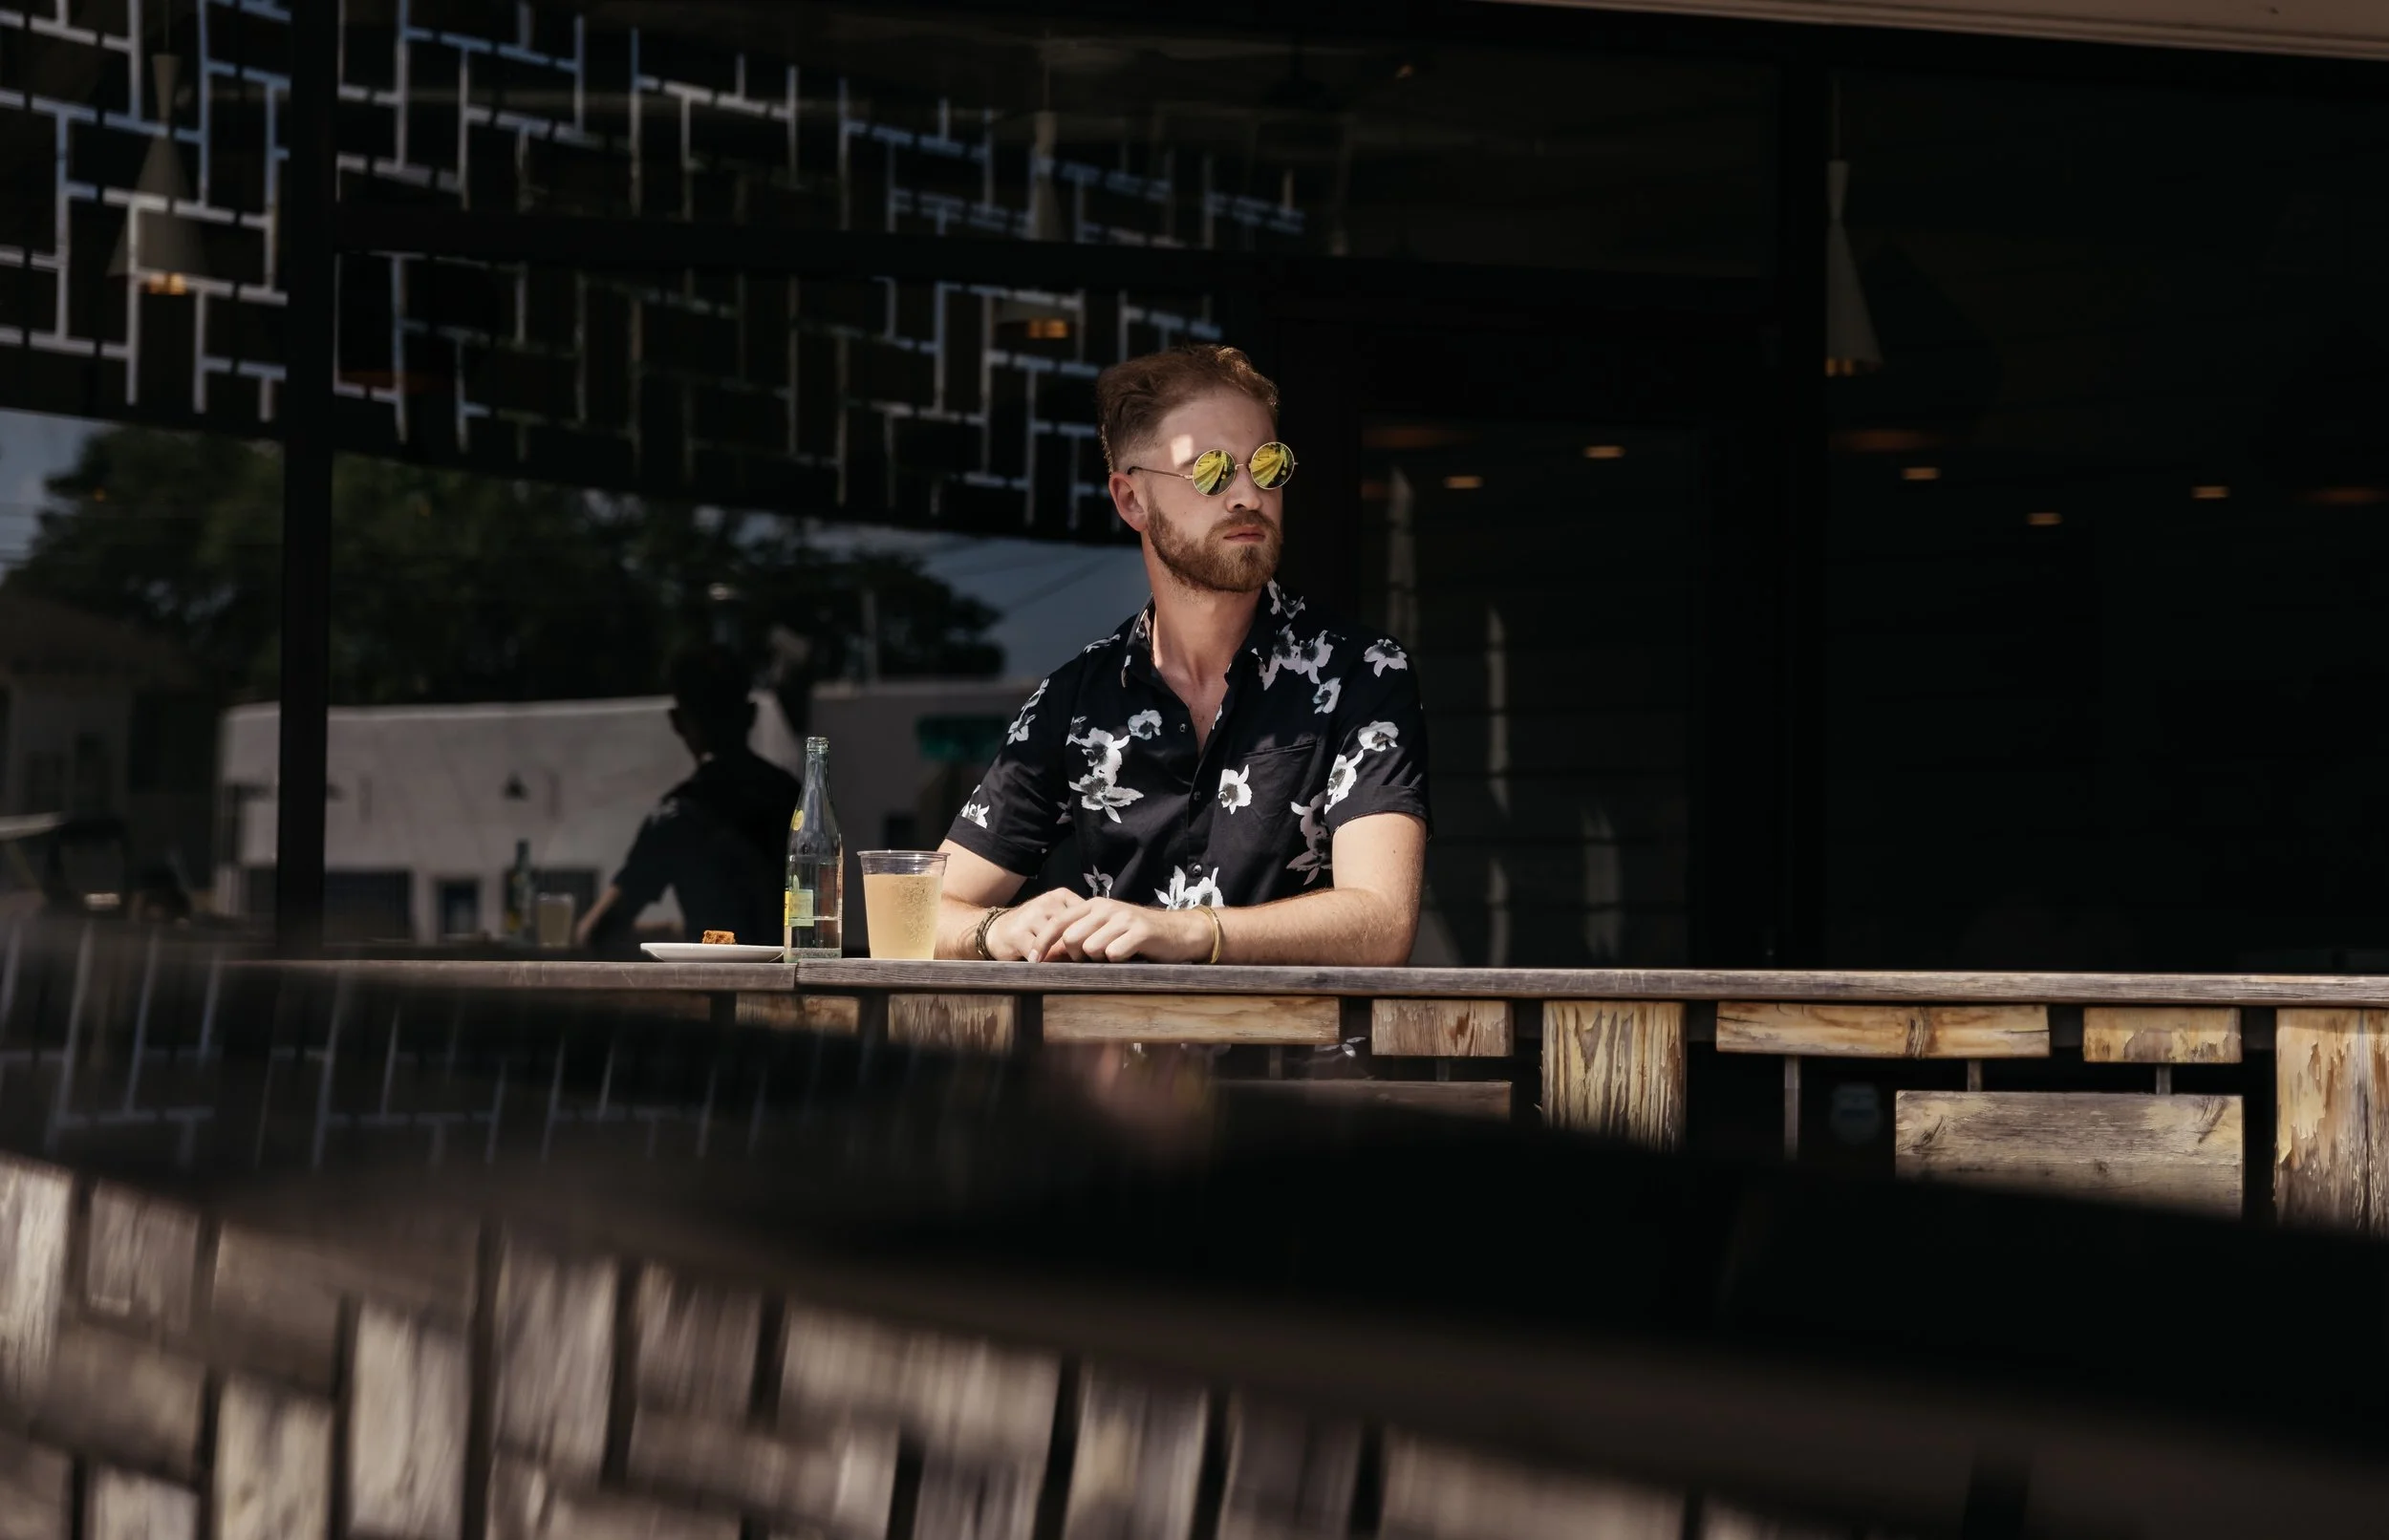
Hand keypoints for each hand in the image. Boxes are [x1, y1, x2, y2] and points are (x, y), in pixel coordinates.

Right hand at [984, 889, 1088, 961]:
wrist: (996, 930)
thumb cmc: (1033, 928)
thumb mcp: (1056, 919)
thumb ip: (1077, 925)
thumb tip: (1103, 945)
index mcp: (1061, 896)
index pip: (1087, 916)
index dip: (1093, 935)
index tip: (1096, 950)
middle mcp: (1047, 902)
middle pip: (1074, 929)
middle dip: (1080, 949)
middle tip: (1084, 963)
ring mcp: (1032, 916)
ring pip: (1059, 941)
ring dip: (1065, 957)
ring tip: (1068, 967)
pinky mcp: (1018, 933)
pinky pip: (1040, 952)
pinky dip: (1047, 963)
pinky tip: (1047, 967)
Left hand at [1043, 899, 1211, 963]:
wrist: (1178, 932)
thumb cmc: (1136, 936)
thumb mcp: (1106, 930)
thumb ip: (1080, 937)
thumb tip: (1049, 955)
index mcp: (1093, 906)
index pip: (1058, 922)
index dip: (1042, 942)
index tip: (1033, 961)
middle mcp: (1106, 908)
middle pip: (1070, 938)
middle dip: (1076, 956)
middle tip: (1094, 961)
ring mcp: (1123, 918)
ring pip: (1091, 948)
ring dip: (1100, 959)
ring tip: (1116, 955)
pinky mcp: (1140, 931)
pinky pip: (1114, 953)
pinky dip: (1119, 960)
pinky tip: (1130, 955)